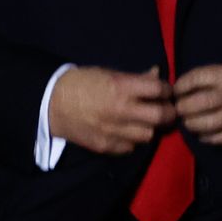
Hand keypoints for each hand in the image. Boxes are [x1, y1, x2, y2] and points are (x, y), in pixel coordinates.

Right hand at [49, 66, 176, 154]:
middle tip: (166, 110)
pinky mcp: (107, 146)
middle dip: (169, 112)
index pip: (158, 89)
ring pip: (149, 135)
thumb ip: (134, 78)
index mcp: (121, 87)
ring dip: (150, 127)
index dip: (167, 89)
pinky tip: (127, 131)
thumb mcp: (108, 73)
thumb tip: (156, 76)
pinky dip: (133, 140)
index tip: (166, 91)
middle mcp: (121, 110)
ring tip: (145, 122)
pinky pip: (131, 147)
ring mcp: (114, 131)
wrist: (52, 104)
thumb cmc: (82, 83)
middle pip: (161, 116)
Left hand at [174, 62, 221, 144]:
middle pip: (197, 104)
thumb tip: (185, 86)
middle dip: (182, 107)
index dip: (181, 85)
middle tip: (178, 108)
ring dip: (190, 124)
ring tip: (187, 121)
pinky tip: (201, 133)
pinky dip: (206, 137)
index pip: (196, 79)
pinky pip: (218, 138)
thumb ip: (213, 76)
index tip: (176, 90)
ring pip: (204, 124)